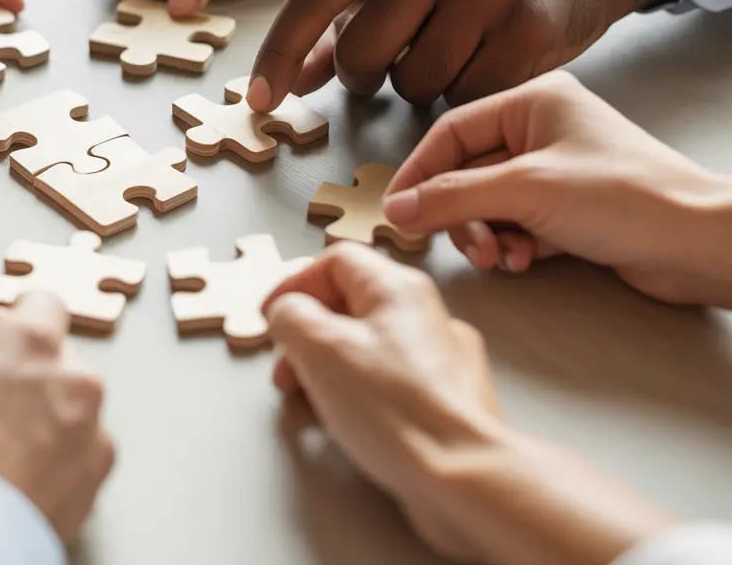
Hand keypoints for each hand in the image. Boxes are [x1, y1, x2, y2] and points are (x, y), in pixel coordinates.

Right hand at [0, 286, 113, 541]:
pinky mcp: (95, 481)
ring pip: (70, 405)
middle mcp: (75, 380)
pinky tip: (11, 472)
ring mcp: (91, 433)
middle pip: (56, 356)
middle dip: (22, 368)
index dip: (6, 319)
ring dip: (41, 412)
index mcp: (34, 342)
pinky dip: (53, 456)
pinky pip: (78, 452)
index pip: (40, 303)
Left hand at [247, 0, 678, 110]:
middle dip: (364, 74)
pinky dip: (466, 91)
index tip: (260, 97)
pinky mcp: (530, 24)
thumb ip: (350, 9)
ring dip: (420, 85)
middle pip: (360, 50)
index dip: (279, 51)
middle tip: (391, 63)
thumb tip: (293, 75)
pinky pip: (467, 93)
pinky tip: (488, 58)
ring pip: (413, 81)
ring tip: (452, 48)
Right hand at [265, 243, 670, 564]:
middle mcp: (425, 314)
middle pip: (351, 304)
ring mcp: (442, 358)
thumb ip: (291, 316)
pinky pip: (392, 381)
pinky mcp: (449, 399)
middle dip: (308, 334)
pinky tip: (350, 422)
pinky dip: (360, 393)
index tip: (271, 317)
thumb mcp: (319, 348)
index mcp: (397, 288)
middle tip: (286, 370)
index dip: (294, 285)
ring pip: (370, 346)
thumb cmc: (395, 409)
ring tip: (310, 402)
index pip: (335, 260)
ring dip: (329, 366)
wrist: (464, 476)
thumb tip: (288, 313)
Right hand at [381, 71, 731, 304]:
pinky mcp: (569, 209)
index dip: (419, 172)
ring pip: (489, 204)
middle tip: (463, 245)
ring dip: (486, 234)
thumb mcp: (526, 190)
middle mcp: (543, 131)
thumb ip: (453, 197)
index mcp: (534, 103)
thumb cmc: (629, 198)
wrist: (699, 244)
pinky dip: (511, 245)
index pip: (451, 132)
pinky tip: (523, 260)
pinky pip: (515, 224)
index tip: (397, 209)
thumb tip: (398, 207)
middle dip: (461, 215)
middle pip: (467, 173)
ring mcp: (556, 171)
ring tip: (500, 257)